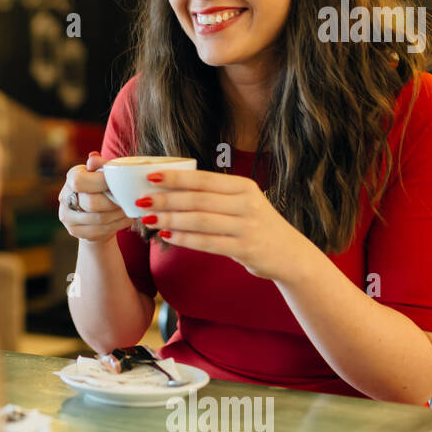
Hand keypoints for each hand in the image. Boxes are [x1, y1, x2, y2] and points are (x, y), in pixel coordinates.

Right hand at [59, 152, 134, 242]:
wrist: (93, 212)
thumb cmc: (101, 187)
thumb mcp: (102, 173)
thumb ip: (101, 165)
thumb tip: (94, 157)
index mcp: (71, 177)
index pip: (81, 181)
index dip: (103, 182)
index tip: (120, 183)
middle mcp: (64, 197)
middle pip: (92, 203)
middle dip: (115, 202)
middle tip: (129, 201)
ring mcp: (67, 216)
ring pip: (99, 219)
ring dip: (119, 215)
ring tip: (131, 209)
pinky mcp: (74, 231)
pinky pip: (100, 231)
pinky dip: (118, 225)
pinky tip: (127, 219)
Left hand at [137, 169, 315, 281]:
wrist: (290, 254)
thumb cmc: (256, 225)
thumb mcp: (242, 203)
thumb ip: (214, 196)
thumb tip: (170, 190)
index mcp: (244, 186)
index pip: (204, 179)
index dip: (176, 178)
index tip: (151, 177)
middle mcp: (247, 204)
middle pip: (198, 199)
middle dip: (166, 200)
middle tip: (141, 201)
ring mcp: (247, 227)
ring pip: (200, 221)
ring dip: (171, 220)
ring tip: (149, 220)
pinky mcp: (245, 249)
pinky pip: (208, 243)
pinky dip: (184, 239)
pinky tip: (167, 236)